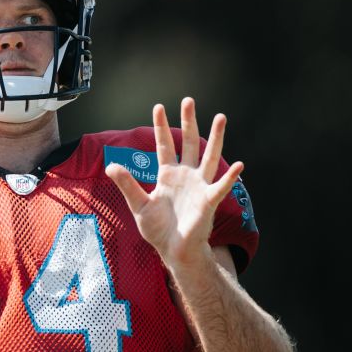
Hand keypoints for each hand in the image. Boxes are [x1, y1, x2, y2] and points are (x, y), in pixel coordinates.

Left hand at [105, 98, 243, 268]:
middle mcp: (186, 175)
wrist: (173, 250)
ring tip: (221, 117)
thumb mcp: (138, 204)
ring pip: (210, 156)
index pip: (164, 145)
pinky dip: (230, 177)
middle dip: (188, 121)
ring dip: (216, 137)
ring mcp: (199, 186)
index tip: (158, 106)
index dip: (161, 127)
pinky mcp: (208, 201)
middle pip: (189, 142)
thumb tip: (111, 164)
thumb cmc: (158, 228)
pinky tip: (239, 165)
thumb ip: (127, 184)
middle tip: (188, 100)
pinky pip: (221, 186)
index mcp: (167, 175)